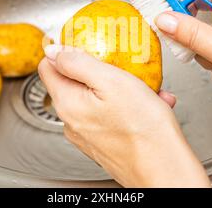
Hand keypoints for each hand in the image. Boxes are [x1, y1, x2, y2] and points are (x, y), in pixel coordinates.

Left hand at [38, 45, 210, 187]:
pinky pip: (110, 114)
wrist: (164, 169)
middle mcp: (72, 121)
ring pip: (97, 98)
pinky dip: (128, 106)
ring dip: (119, 87)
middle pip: (75, 81)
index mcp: (67, 103)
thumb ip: (76, 63)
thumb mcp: (110, 80)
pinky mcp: (103, 142)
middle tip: (122, 65)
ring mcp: (87, 134)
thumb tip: (52, 51)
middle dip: (99, 70)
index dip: (62, 50)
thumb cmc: (142, 128)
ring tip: (144, 88)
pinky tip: (151, 104)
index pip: (47, 66)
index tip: (81, 42)